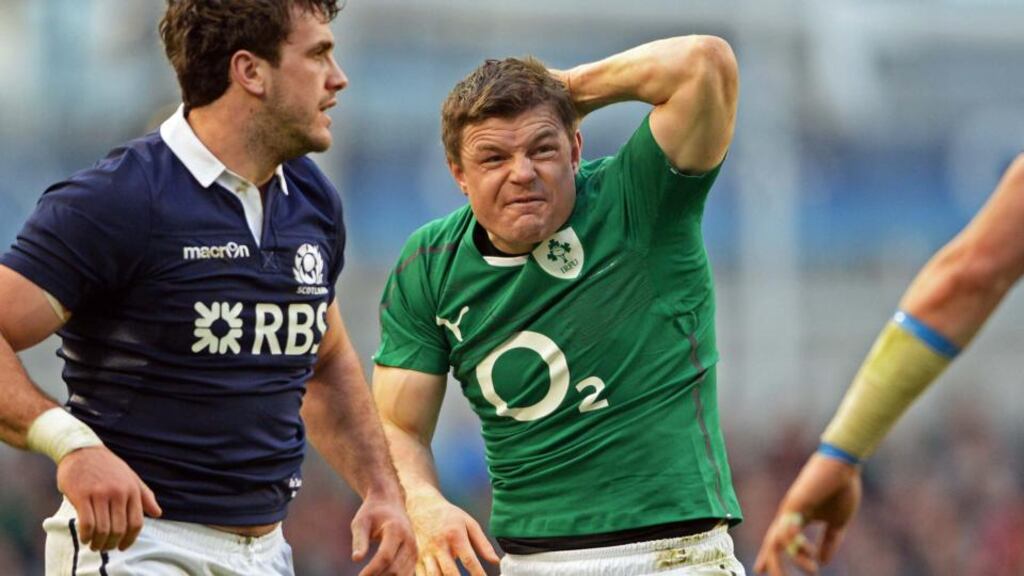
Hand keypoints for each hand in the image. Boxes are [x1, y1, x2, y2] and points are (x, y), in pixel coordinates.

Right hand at [56, 446, 161, 551]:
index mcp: (133, 489)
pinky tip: (85, 538)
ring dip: (99, 543)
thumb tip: (158, 513)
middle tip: (106, 548)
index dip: (130, 539)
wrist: (82, 449)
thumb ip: (144, 496)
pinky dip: (87, 535)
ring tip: (95, 546)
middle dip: (113, 544)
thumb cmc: (107, 466)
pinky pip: (87, 523)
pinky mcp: (82, 495)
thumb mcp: (130, 477)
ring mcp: (101, 493)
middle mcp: (119, 492)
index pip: (137, 523)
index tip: (123, 547)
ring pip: (104, 529)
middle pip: (119, 529)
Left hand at [351, 490, 416, 575]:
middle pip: (394, 569)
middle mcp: (409, 541)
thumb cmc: (372, 513)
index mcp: (396, 529)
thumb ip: (359, 540)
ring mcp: (414, 550)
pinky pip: (406, 575)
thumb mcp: (360, 522)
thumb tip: (356, 559)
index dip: (372, 570)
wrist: (390, 503)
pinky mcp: (414, 557)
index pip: (385, 556)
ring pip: (401, 575)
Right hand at [408, 493, 498, 575]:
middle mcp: (439, 546)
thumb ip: (483, 544)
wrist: (423, 506)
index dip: (478, 574)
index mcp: (455, 536)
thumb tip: (495, 561)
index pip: (469, 560)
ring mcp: (425, 553)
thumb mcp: (469, 524)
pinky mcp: (417, 558)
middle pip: (449, 572)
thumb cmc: (449, 516)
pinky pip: (421, 574)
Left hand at [754, 454, 861, 574]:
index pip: (778, 540)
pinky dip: (797, 545)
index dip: (768, 555)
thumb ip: (829, 541)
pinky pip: (790, 530)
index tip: (760, 570)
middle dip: (772, 563)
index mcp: (797, 518)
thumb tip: (822, 561)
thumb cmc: (841, 489)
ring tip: (811, 571)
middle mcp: (789, 515)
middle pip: (773, 543)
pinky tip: (808, 555)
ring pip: (779, 540)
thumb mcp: (837, 522)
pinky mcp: (795, 503)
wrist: (845, 466)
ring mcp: (790, 509)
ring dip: (796, 559)